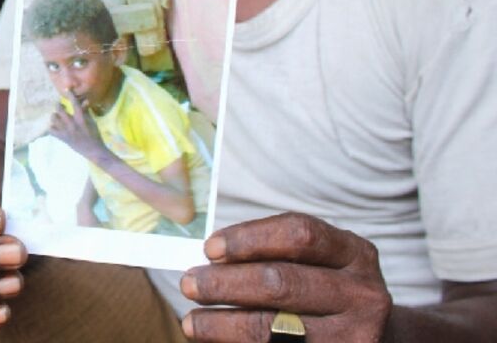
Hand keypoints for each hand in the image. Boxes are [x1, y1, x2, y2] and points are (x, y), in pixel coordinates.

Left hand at [49, 99, 106, 162]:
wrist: (93, 150)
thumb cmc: (94, 135)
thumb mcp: (92, 122)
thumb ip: (86, 111)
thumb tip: (85, 101)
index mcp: (81, 119)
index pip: (75, 104)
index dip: (70, 95)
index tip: (67, 89)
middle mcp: (72, 124)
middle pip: (59, 110)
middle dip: (59, 105)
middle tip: (61, 106)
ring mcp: (66, 131)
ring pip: (54, 118)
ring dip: (55, 116)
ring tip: (57, 116)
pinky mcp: (62, 138)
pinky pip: (51, 130)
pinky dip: (52, 127)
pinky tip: (55, 126)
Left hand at [181, 212, 392, 341]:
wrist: (377, 338)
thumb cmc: (327, 292)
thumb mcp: (317, 262)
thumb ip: (273, 254)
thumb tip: (211, 259)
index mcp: (355, 254)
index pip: (298, 235)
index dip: (249, 238)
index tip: (209, 248)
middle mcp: (363, 295)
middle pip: (281, 283)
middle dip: (225, 283)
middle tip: (188, 284)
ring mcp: (356, 336)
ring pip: (274, 330)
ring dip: (222, 325)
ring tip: (192, 321)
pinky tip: (214, 342)